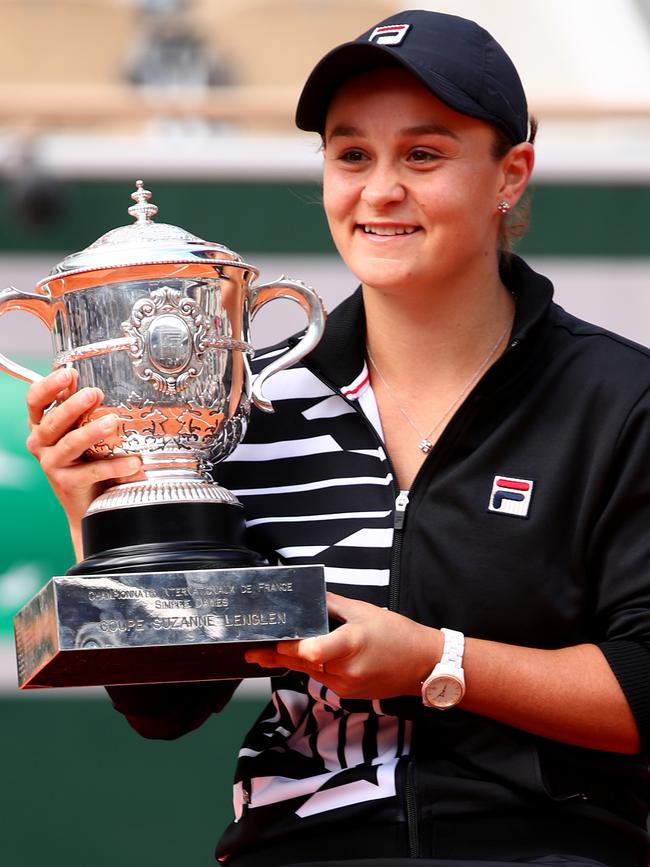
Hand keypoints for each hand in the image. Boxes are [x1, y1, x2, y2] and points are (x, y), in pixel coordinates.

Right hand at [25, 368, 141, 554]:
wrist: (87, 501)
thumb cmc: (85, 457)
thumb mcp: (80, 428)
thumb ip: (82, 407)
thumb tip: (93, 380)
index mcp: (42, 424)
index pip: (35, 400)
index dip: (48, 386)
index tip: (68, 373)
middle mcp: (41, 443)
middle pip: (52, 421)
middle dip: (73, 406)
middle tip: (94, 393)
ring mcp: (52, 464)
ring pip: (70, 445)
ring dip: (91, 432)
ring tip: (112, 422)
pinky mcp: (67, 483)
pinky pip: (91, 472)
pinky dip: (113, 466)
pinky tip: (133, 462)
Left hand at [246, 592, 441, 699]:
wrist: (424, 665)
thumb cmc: (397, 633)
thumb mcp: (363, 610)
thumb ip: (331, 604)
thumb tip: (308, 593)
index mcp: (349, 645)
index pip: (309, 651)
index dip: (287, 648)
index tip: (269, 642)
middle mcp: (345, 670)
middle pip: (302, 663)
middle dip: (278, 656)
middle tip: (252, 652)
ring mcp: (346, 686)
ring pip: (310, 672)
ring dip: (295, 661)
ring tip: (267, 653)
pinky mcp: (348, 694)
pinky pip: (322, 679)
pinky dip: (313, 667)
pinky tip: (306, 658)